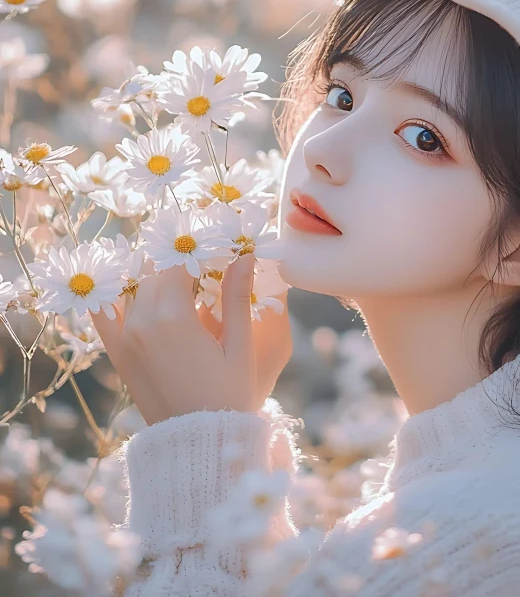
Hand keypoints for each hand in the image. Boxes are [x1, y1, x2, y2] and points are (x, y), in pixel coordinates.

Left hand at [90, 254, 291, 425]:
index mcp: (174, 317)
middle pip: (155, 271)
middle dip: (178, 262)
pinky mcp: (118, 353)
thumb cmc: (228, 396)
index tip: (218, 246)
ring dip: (153, 275)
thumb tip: (245, 255)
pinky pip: (105, 314)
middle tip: (201, 261)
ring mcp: (125, 337)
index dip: (199, 250)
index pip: (180, 263)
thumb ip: (237, 297)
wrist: (197, 442)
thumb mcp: (240, 346)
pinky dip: (115, 296)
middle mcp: (142, 321)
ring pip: (134, 287)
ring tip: (177, 274)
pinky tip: (129, 286)